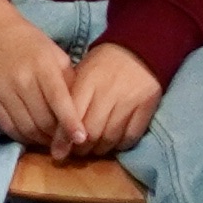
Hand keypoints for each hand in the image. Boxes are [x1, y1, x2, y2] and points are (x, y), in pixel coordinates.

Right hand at [0, 0, 78, 152]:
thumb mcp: (55, 55)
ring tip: (52, 140)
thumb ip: (68, 81)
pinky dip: (24, 137)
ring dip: (42, 140)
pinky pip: (9, 128)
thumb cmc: (30, 43)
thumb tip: (83, 111)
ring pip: (27, 128)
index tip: (81, 138)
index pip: (58, 100)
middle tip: (69, 142)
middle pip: (43, 119)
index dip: (70, 122)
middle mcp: (22, 79)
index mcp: (42, 66)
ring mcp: (4, 91)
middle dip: (58, 136)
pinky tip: (33, 136)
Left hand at [50, 43, 164, 160]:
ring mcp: (129, 100)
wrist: (138, 50)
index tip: (58, 152)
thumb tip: (55, 132)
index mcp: (88, 81)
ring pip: (110, 137)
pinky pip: (131, 136)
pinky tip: (112, 144)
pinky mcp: (147, 107)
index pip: (72, 115)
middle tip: (76, 152)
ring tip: (93, 149)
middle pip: (91, 131)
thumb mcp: (81, 74)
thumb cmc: (102, 65)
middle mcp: (108, 92)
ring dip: (99, 149)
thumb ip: (69, 100)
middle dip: (81, 148)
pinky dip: (119, 145)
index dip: (64, 138)